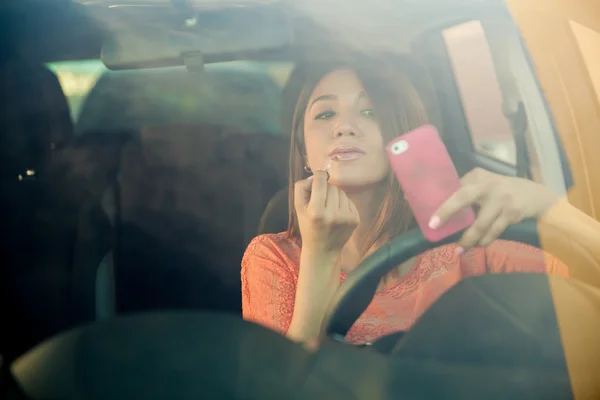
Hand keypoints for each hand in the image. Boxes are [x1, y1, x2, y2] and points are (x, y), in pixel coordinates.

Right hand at [294, 170, 359, 254]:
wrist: (323, 250)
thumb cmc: (308, 226)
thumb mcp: (298, 208)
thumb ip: (302, 188)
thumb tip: (316, 175)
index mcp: (316, 211)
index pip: (320, 182)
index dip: (319, 175)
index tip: (318, 177)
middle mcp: (333, 214)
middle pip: (332, 187)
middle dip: (326, 189)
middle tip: (321, 201)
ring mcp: (346, 217)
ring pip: (341, 192)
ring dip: (335, 196)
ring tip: (329, 208)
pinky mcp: (356, 219)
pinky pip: (349, 200)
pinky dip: (343, 203)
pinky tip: (337, 214)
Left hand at [431, 168, 559, 252]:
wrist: (535, 195)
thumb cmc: (501, 189)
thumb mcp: (485, 182)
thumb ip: (467, 190)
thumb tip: (441, 206)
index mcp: (478, 177)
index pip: (456, 188)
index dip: (444, 204)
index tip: (432, 221)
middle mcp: (488, 185)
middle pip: (463, 197)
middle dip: (448, 212)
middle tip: (436, 227)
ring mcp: (501, 200)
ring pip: (480, 224)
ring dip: (469, 239)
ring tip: (460, 250)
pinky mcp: (511, 214)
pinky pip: (494, 231)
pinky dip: (485, 240)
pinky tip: (478, 245)